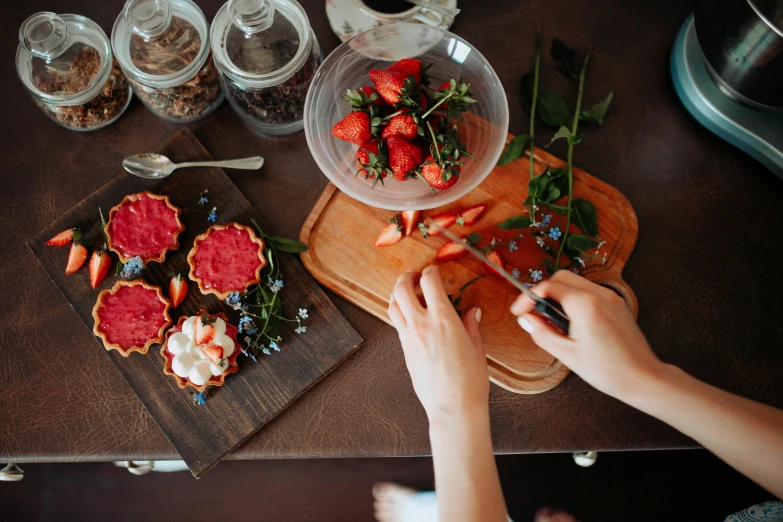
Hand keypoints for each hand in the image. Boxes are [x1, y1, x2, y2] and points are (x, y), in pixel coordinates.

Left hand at [388, 265, 488, 422]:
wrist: (452, 408)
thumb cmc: (470, 380)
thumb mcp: (477, 348)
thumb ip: (471, 326)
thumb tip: (472, 312)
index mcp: (444, 319)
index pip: (430, 282)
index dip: (430, 271)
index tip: (434, 271)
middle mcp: (422, 324)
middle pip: (402, 289)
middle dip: (407, 277)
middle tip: (414, 276)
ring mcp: (410, 337)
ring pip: (393, 305)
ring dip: (397, 293)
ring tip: (406, 292)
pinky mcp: (404, 350)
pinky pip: (396, 324)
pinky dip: (399, 313)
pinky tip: (409, 316)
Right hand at [510, 270, 664, 400]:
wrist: (642, 378)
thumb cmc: (606, 370)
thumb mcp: (566, 354)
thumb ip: (541, 333)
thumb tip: (525, 319)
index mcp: (584, 304)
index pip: (547, 287)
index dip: (528, 297)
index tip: (519, 312)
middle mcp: (599, 294)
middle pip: (561, 277)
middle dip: (543, 291)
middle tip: (534, 312)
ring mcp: (611, 297)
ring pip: (576, 283)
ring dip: (559, 295)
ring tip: (553, 321)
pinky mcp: (617, 304)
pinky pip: (590, 292)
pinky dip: (575, 299)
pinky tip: (572, 322)